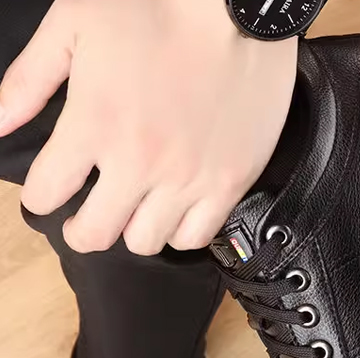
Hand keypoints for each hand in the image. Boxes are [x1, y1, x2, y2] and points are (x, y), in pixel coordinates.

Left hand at [0, 0, 297, 254]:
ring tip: (135, 209)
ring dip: (131, 229)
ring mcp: (189, 179)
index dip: (39, 197)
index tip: (49, 191)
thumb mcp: (75, 24)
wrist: (239, 8)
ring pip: (145, 242)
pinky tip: (176, 209)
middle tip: (85, 217)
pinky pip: (196, 236)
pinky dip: (179, 230)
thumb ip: (29, 80)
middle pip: (94, 234)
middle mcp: (139, 163)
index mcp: (94, 123)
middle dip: (79, 229)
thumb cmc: (158, 7)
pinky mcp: (229, 183)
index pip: (46, 193)